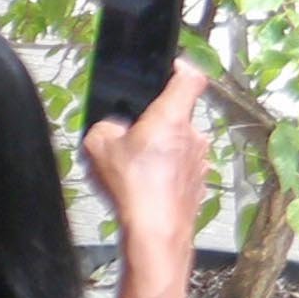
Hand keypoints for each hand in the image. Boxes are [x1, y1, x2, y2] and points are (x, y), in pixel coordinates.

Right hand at [88, 66, 207, 287]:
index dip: (179, 68)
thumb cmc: (133, 187)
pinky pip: (181, 165)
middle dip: (155, 121)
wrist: (157, 230)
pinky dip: (167, 170)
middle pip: (177, 114)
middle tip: (130, 136)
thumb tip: (113, 127)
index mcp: (171, 117)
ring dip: (161, 148)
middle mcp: (193, 134)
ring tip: (135, 167)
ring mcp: (200, 159)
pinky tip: (146, 185)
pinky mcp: (200, 180)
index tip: (168, 68)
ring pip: (179, 142)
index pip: (189, 78)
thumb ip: (105, 127)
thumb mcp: (98, 146)